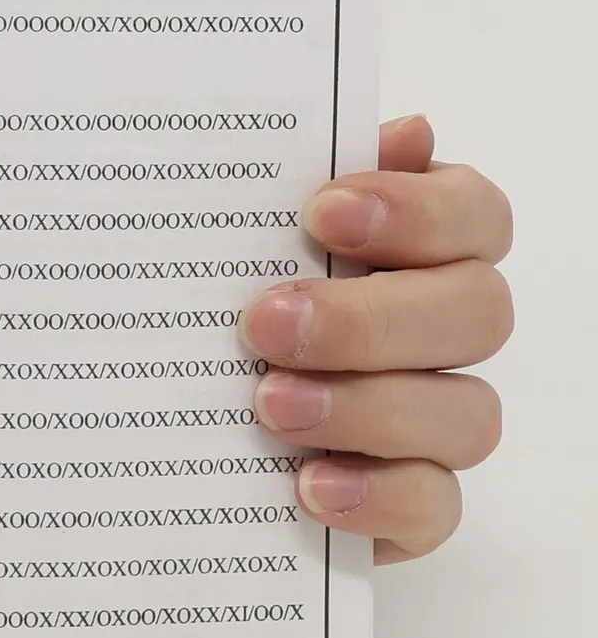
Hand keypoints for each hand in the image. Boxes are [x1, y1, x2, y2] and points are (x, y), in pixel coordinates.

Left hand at [241, 115, 511, 562]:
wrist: (161, 431)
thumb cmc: (209, 312)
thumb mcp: (222, 244)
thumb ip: (289, 185)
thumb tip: (406, 131)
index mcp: (413, 250)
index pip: (473, 216)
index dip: (418, 212)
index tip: (324, 212)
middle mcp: (439, 331)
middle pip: (476, 313)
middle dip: (370, 318)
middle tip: (265, 322)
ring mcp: (432, 422)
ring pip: (465, 413)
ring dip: (367, 406)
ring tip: (269, 405)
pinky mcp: (408, 503)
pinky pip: (433, 505)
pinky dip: (376, 495)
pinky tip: (308, 485)